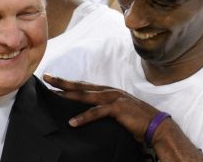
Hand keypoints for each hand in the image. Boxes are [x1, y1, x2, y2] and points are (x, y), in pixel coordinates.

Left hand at [43, 74, 157, 142]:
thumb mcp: (116, 111)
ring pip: (85, 95)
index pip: (83, 85)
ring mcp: (112, 98)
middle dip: (62, 81)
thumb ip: (103, 108)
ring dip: (68, 94)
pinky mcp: (117, 109)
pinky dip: (83, 117)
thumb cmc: (136, 120)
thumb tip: (89, 111)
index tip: (53, 79)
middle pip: (80, 85)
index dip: (68, 82)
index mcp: (107, 91)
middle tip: (46, 77)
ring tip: (53, 94)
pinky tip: (72, 122)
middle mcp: (108, 91)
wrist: (156, 125)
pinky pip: (96, 113)